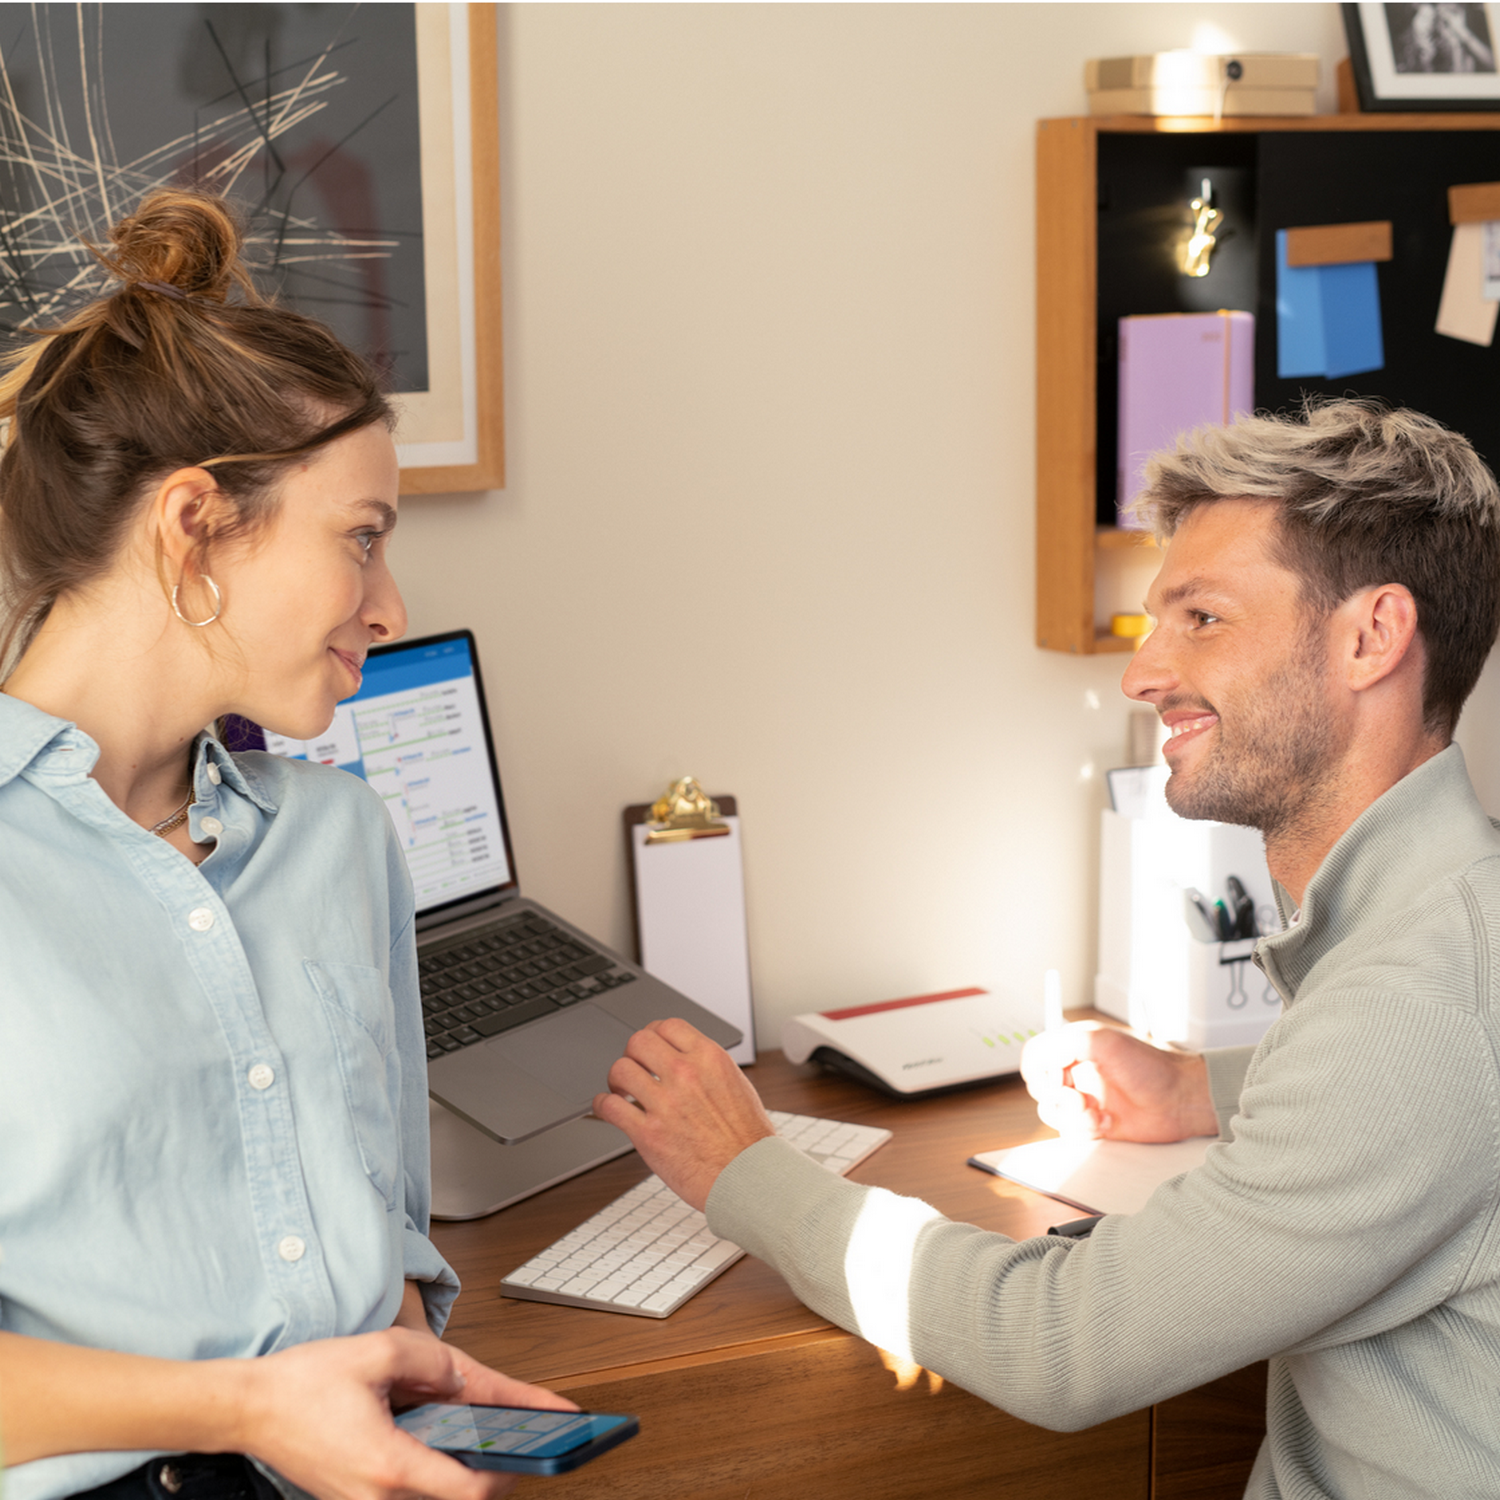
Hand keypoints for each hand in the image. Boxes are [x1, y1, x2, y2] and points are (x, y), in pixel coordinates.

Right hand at [235, 1327, 574, 1499]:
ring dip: (469, 1464)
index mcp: (390, 1465)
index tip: (552, 1439)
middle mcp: (380, 1497)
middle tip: (534, 1430)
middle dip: (499, 1461)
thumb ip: (435, 1364)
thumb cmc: (302, 1383)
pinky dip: (440, 1465)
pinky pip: (413, 1489)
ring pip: (438, 1493)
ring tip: (502, 1428)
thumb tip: (466, 1380)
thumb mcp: (379, 1351)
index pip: (472, 1488)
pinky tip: (454, 1434)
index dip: (515, 1464)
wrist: (248, 1409)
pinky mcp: (359, 1498)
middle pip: (461, 1495)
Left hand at [593, 1019, 775, 1210]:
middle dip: (632, 1053)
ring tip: (620, 1091)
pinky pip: (610, 1107)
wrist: (750, 1177)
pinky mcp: (648, 1134)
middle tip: (633, 1068)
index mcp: (710, 1059)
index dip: (653, 1034)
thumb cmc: (748, 1139)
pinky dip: (602, 1106)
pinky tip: (607, 1109)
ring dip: (615, 1079)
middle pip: (638, 1041)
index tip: (648, 1047)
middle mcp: (686, 1075)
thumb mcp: (736, 1085)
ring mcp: (665, 1103)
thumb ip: (707, 1068)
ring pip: (620, 1070)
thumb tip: (684, 1059)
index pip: (667, 1025)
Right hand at [1020, 1021, 1216, 1141]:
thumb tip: (1041, 1063)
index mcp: (1076, 1047)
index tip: (1057, 1076)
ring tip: (1092, 1112)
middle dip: (1055, 1096)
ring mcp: (1085, 1098)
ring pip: (1052, 1112)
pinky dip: (1083, 1129)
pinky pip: (1070, 1131)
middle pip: (1039, 1087)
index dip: (1039, 1070)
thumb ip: (1064, 1044)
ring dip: (1069, 1115)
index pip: (1036, 1056)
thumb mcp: (1103, 1041)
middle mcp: (1077, 1072)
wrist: (1180, 1099)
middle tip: (1076, 1096)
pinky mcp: (1094, 1122)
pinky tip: (1104, 1122)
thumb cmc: (1150, 1066)